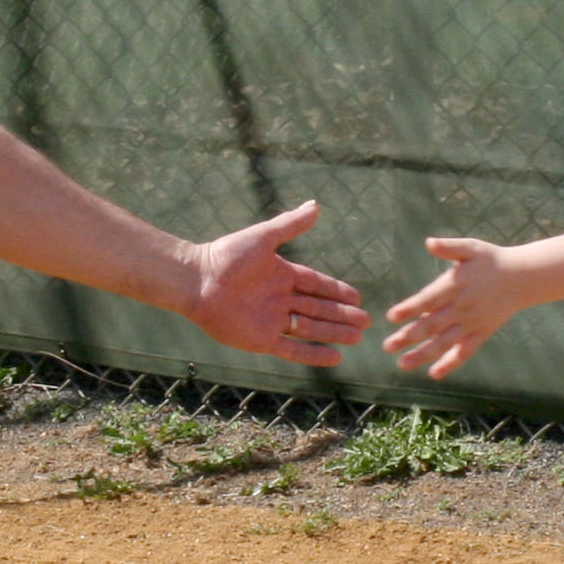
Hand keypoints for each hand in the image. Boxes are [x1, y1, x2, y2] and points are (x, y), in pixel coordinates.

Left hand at [184, 199, 369, 365]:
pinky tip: (334, 357)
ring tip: (357, 338)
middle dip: (341, 316)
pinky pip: (293, 350)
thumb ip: (290, 225)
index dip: (336, 291)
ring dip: (333, 333)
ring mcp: (272, 321)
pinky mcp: (262, 340)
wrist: (198, 281)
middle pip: (318, 309)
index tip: (357, 297)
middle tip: (365, 321)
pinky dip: (313, 354)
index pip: (316, 285)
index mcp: (281, 274)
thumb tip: (316, 206)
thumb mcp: (263, 237)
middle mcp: (279, 299)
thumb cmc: (227, 256)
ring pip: (310, 329)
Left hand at [382, 236, 533, 378]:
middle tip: (386, 346)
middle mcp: (462, 307)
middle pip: (432, 325)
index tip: (391, 317)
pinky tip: (434, 373)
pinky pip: (465, 351)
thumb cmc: (491, 260)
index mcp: (456, 285)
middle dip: (408, 336)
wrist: (522, 277)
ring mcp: (472, 323)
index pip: (428, 299)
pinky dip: (451, 363)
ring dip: (423, 355)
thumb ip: (449, 247)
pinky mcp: (481, 333)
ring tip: (403, 364)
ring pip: (444, 342)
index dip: (410, 308)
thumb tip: (429, 242)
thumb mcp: (471, 248)